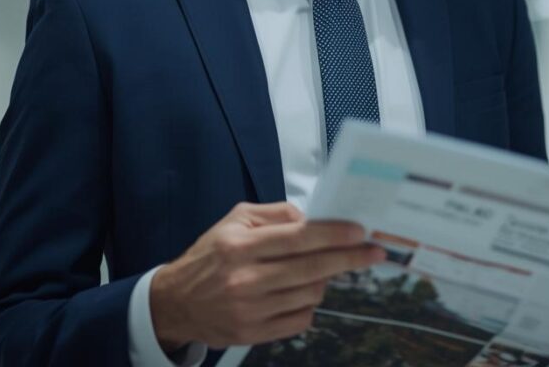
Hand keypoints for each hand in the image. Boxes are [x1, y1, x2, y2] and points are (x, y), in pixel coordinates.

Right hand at [149, 202, 383, 349]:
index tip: (360, 232)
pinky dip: (308, 305)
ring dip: (323, 280)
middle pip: (312, 268)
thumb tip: (312, 218)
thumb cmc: (210, 257)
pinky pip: (300, 320)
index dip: (335, 235)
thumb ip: (275, 214)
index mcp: (240, 247)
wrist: (174, 303)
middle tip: (375, 252)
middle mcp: (245, 279)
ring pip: (311, 295)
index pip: (299, 238)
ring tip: (318, 271)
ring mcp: (250, 311)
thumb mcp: (234, 221)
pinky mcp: (253, 334)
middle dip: (350, 258)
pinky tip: (301, 293)